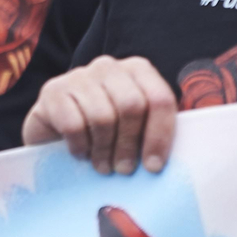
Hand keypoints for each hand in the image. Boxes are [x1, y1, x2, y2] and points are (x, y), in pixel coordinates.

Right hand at [22, 55, 176, 174]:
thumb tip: (183, 159)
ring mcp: (78, 75)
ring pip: (102, 116)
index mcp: (138, 70)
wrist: (53, 133)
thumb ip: (154, 130)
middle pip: (132, 105)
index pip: (160, 98)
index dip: (160, 135)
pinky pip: (73, 124)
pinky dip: (80, 146)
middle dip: (130, 144)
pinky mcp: (52, 90)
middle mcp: (109, 66)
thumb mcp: (134, 128)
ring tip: (103, 167)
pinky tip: (81, 154)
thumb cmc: (104, 134)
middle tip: (125, 170)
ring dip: (104, 150)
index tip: (153, 167)